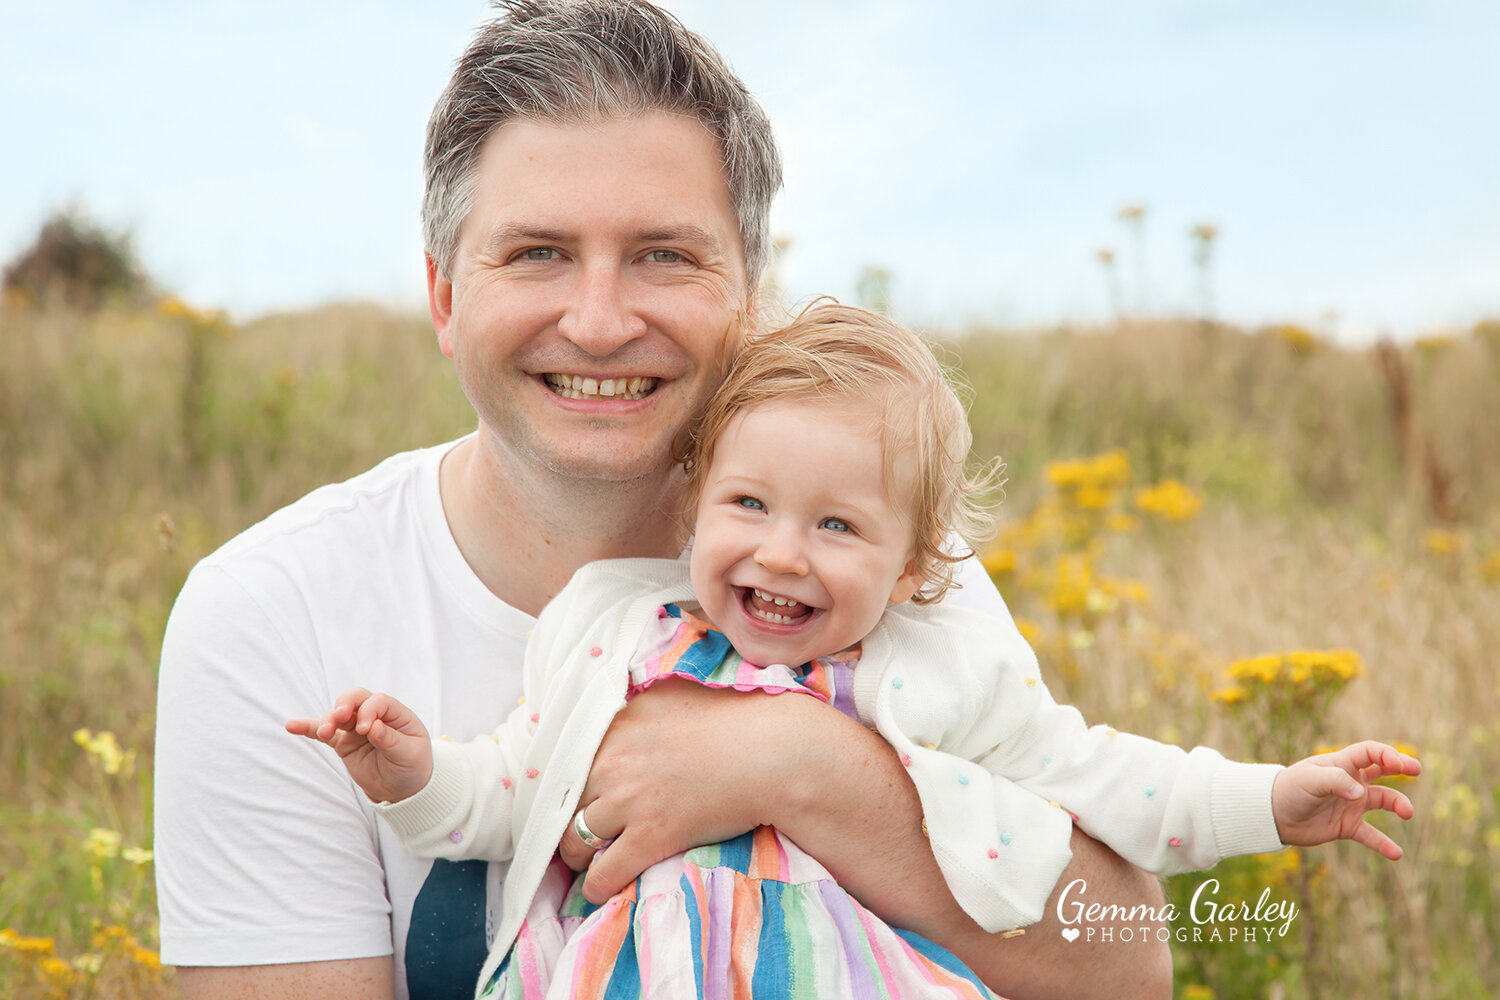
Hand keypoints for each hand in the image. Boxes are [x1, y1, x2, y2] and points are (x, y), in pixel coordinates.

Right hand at [285, 687, 433, 803]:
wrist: (403, 788)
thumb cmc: (412, 765)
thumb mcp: (410, 754)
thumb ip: (391, 740)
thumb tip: (373, 727)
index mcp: (396, 713)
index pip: (378, 701)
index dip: (369, 712)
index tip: (367, 730)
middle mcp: (374, 716)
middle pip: (355, 698)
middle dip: (345, 705)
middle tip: (339, 718)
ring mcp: (356, 729)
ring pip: (338, 715)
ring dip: (328, 720)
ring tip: (325, 732)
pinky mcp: (343, 743)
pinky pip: (324, 734)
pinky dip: (308, 728)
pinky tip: (292, 725)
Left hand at [557, 678, 820, 901]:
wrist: (774, 752)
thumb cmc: (738, 718)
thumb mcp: (676, 692)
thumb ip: (640, 705)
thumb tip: (627, 711)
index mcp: (618, 722)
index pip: (569, 758)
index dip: (572, 781)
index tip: (577, 794)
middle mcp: (613, 759)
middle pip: (567, 798)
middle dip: (569, 816)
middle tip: (579, 829)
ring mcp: (629, 799)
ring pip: (575, 838)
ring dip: (578, 852)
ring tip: (587, 858)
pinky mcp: (650, 836)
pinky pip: (603, 873)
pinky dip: (596, 885)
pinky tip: (600, 887)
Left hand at [1271, 740, 1420, 858]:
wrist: (1273, 815)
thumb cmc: (1290, 789)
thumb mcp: (1309, 780)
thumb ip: (1335, 782)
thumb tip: (1360, 793)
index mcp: (1341, 764)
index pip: (1370, 752)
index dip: (1386, 754)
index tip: (1398, 763)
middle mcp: (1351, 781)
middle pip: (1382, 770)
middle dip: (1401, 766)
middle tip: (1416, 769)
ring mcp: (1352, 803)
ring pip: (1384, 801)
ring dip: (1398, 804)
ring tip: (1407, 812)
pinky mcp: (1348, 826)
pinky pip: (1371, 835)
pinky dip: (1384, 844)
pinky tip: (1396, 854)